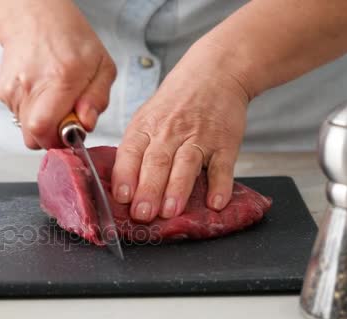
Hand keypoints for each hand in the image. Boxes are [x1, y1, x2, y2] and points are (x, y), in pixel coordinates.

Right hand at [0, 0, 115, 148]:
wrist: (34, 18)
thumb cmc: (71, 40)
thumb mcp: (102, 66)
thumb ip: (97, 99)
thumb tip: (86, 123)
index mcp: (60, 79)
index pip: (45, 130)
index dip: (60, 139)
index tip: (72, 128)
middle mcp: (31, 86)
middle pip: (33, 138)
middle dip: (51, 136)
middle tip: (64, 118)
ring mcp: (14, 90)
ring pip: (26, 130)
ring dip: (43, 123)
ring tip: (53, 98)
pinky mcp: (4, 93)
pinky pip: (19, 117)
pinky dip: (32, 112)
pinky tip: (41, 92)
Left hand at [111, 40, 250, 221]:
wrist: (214, 74)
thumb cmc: (175, 103)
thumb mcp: (146, 117)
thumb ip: (135, 151)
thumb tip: (122, 190)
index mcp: (145, 127)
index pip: (130, 152)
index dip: (125, 175)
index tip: (121, 197)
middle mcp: (169, 132)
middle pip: (156, 162)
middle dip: (148, 190)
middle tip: (143, 214)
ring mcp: (199, 137)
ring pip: (186, 165)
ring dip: (177, 190)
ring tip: (170, 212)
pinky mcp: (225, 143)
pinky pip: (222, 167)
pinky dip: (220, 186)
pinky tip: (215, 203)